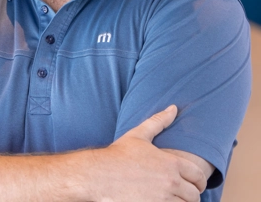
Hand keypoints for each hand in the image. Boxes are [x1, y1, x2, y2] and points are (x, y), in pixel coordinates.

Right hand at [87, 105, 205, 201]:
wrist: (100, 175)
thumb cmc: (119, 155)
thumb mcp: (139, 134)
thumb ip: (159, 121)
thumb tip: (173, 108)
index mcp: (170, 163)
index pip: (198, 176)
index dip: (200, 181)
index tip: (196, 184)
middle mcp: (170, 182)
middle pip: (194, 195)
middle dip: (192, 194)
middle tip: (185, 194)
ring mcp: (162, 200)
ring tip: (174, 199)